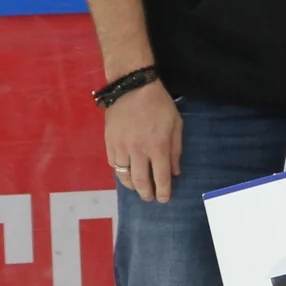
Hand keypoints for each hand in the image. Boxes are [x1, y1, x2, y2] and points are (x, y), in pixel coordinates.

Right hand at [104, 80, 181, 202]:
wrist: (132, 87)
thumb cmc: (158, 104)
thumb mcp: (175, 124)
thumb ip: (176, 150)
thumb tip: (175, 172)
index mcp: (157, 147)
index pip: (160, 178)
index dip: (163, 192)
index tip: (163, 199)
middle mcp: (138, 151)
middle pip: (140, 182)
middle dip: (146, 194)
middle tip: (150, 197)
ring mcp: (121, 147)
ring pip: (124, 176)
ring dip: (132, 186)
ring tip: (138, 188)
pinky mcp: (109, 142)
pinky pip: (113, 164)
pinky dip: (120, 171)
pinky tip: (125, 171)